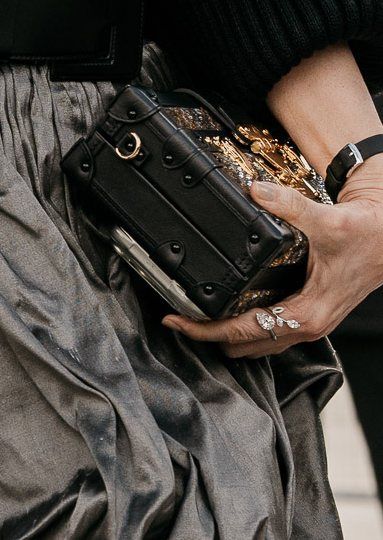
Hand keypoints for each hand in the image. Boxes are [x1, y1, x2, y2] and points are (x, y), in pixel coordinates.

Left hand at [161, 172, 382, 357]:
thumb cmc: (367, 234)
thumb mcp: (327, 219)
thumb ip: (289, 206)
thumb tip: (256, 192)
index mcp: (308, 314)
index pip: (242, 333)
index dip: (204, 329)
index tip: (175, 320)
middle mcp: (306, 326)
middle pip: (243, 348)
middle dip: (209, 336)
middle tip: (180, 316)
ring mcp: (308, 325)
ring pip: (256, 345)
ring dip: (226, 335)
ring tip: (197, 315)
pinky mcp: (308, 316)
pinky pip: (269, 333)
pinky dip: (245, 327)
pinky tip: (229, 308)